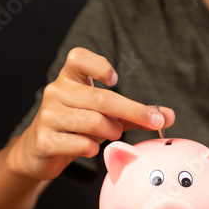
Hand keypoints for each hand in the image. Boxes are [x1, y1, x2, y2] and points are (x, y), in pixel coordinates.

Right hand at [7, 47, 174, 180]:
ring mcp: (48, 116)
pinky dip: (93, 148)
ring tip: (113, 134)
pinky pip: (80, 143)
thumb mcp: (105, 116)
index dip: (99, 65)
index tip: (115, 80)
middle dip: (133, 111)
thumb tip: (169, 116)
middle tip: (153, 121)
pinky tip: (91, 148)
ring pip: (93, 121)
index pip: (78, 57)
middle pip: (100, 98)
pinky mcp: (44, 140)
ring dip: (112, 131)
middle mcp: (56, 92)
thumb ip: (135, 114)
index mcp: (70, 79)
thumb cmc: (77, 127)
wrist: (39, 151)